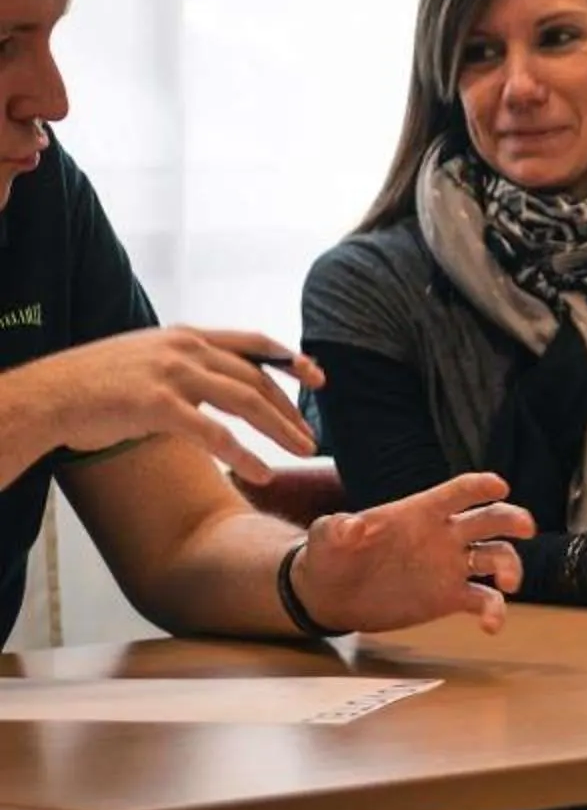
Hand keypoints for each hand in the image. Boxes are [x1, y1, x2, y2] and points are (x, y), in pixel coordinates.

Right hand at [6, 328, 320, 484]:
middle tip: (310, 435)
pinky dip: (245, 455)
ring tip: (304, 451)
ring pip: (246, 401)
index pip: (253, 342)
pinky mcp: (158, 405)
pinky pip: (215, 434)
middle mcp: (186, 349)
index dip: (289, 359)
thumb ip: (184, 365)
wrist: (46, 396)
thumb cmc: (93, 384)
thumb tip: (215, 383)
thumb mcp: (147, 359)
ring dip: (280, 429)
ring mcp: (173, 375)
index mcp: (186, 336)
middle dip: (289, 408)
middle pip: (256, 378)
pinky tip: (263, 473)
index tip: (317, 376)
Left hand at [291, 473, 538, 635]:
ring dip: (510, 566)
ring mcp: (451, 566)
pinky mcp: (450, 597)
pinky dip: (494, 611)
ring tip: (507, 585)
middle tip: (525, 527)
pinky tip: (491, 625)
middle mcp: (445, 535)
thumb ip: (336, 528)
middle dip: (512, 519)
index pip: (458, 492)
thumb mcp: (325, 539)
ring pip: (496, 557)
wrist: (330, 596)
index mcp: (421, 512)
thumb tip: (351, 525)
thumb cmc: (330, 557)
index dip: (481, 486)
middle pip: (490, 519)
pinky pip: (483, 600)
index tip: (500, 487)